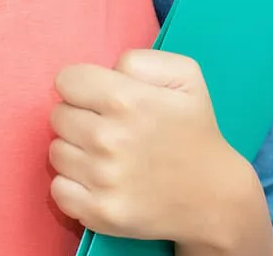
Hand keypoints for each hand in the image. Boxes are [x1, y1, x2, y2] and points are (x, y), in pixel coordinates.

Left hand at [50, 50, 267, 249]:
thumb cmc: (194, 131)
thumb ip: (138, 60)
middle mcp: (109, 139)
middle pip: (58, 116)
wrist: (216, 199)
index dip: (83, 87)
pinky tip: (100, 182)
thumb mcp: (184, 76)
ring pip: (56, 151)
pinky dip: (74, 186)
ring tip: (108, 157)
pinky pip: (58, 189)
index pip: (66, 80)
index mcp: (126, 100)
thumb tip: (107, 70)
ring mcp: (103, 179)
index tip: (101, 100)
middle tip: (109, 130)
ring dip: (77, 152)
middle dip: (80, 118)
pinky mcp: (100, 213)